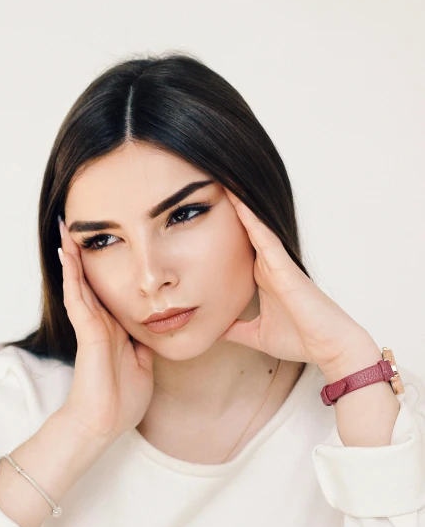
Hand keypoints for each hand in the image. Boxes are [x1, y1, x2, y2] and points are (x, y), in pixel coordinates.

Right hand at [58, 217, 154, 442]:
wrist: (105, 424)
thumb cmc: (122, 401)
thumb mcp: (142, 366)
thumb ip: (142, 345)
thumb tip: (152, 331)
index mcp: (113, 330)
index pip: (105, 292)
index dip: (101, 270)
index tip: (102, 246)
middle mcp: (100, 324)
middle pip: (88, 282)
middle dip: (82, 255)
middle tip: (74, 227)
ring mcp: (91, 328)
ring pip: (79, 284)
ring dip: (73, 257)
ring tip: (65, 231)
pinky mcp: (88, 334)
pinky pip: (78, 299)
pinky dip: (73, 277)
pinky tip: (69, 256)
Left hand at [217, 188, 370, 372]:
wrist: (329, 347)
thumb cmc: (300, 339)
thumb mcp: (255, 335)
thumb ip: (234, 330)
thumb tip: (211, 332)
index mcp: (260, 278)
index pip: (234, 248)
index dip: (218, 229)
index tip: (198, 211)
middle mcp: (268, 266)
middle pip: (243, 230)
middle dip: (227, 207)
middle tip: (206, 180)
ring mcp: (277, 264)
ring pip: (253, 227)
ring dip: (237, 204)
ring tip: (219, 179)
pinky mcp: (285, 268)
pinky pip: (266, 239)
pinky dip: (252, 221)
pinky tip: (238, 202)